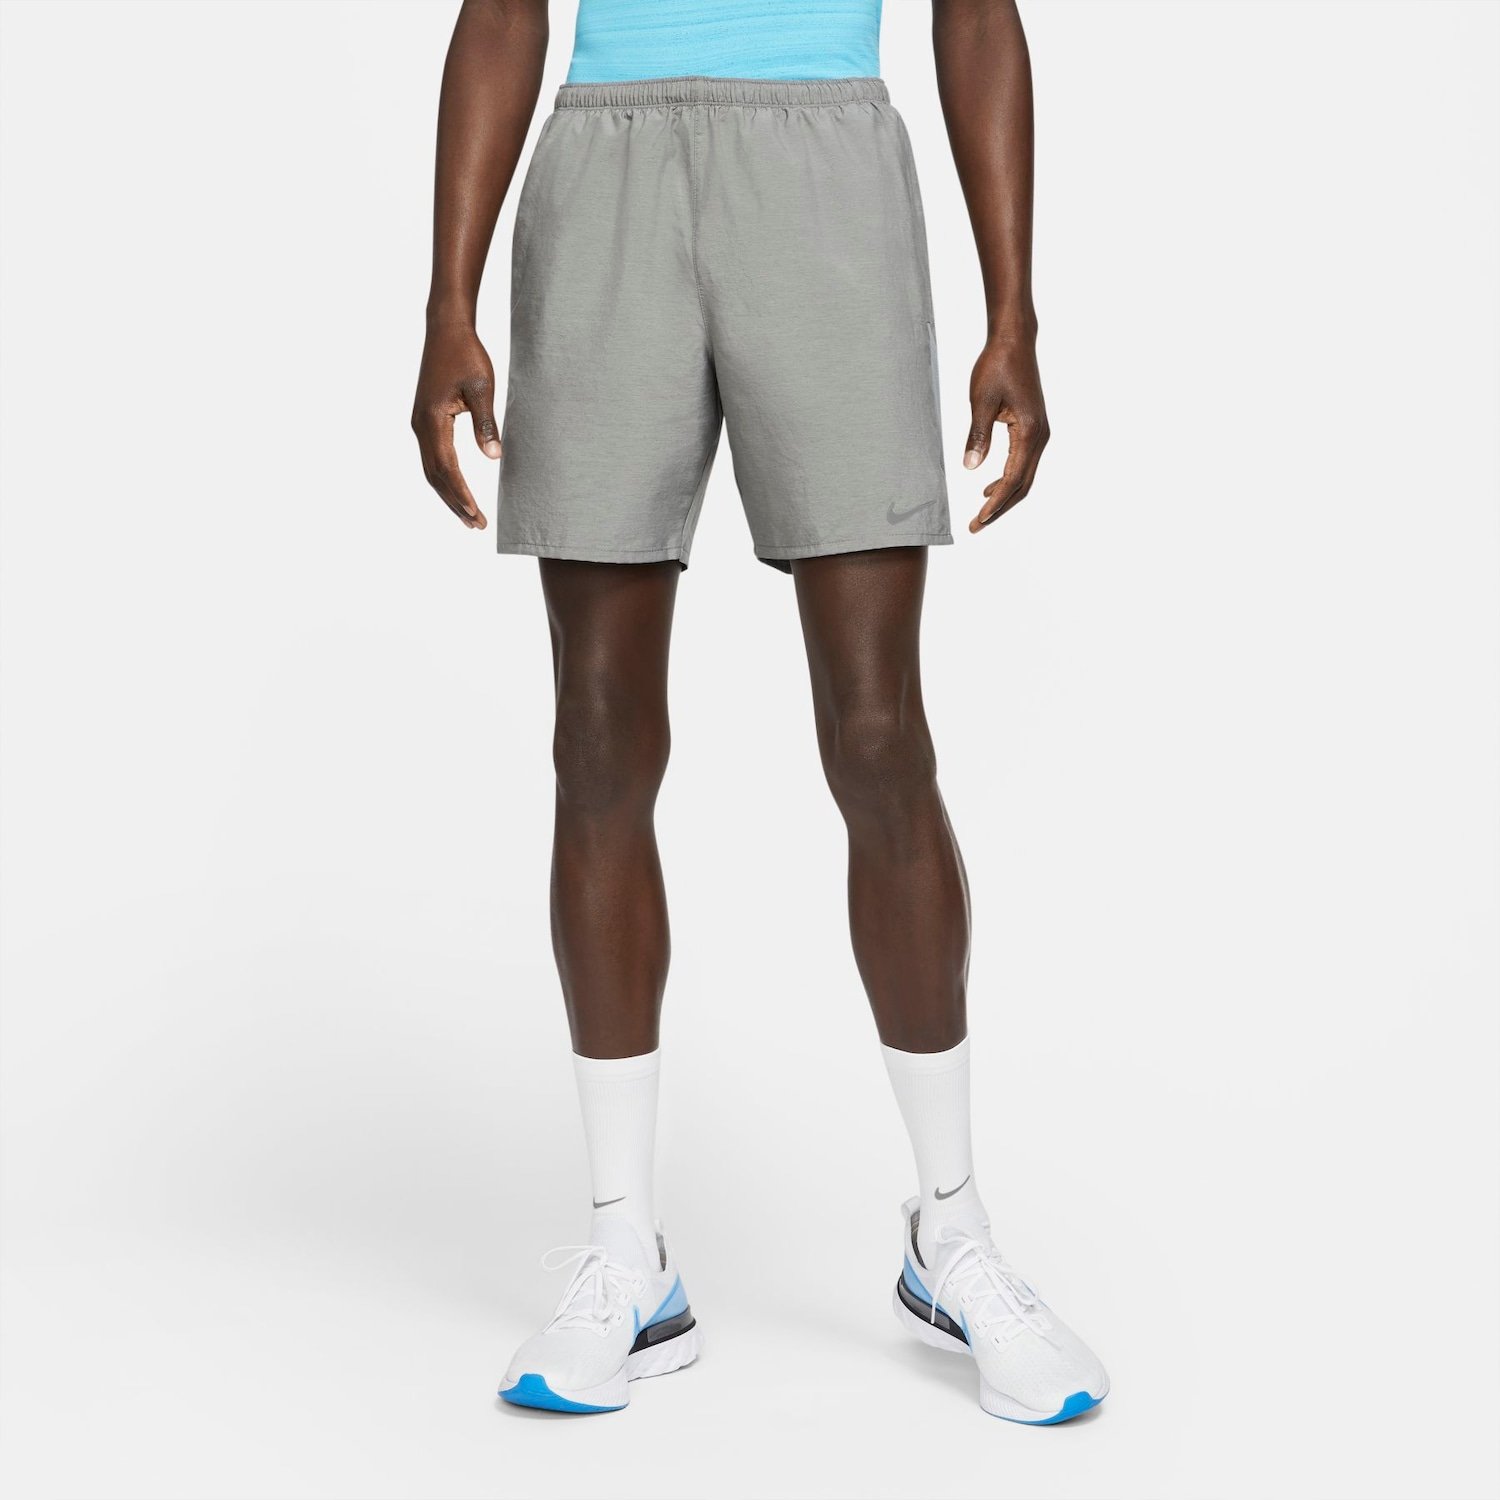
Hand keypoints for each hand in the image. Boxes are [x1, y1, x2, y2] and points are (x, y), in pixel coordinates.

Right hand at [411, 322, 499, 529]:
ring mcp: (420, 423)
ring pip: (431, 469)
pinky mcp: (424, 420)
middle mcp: (420, 425)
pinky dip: (444, 478)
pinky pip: (432, 457)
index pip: (447, 468)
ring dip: (448, 494)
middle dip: (455, 502)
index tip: (477, 515)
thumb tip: (494, 457)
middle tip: (477, 525)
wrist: (446, 330)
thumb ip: (487, 423)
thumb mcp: (483, 388)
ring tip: (468, 516)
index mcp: (432, 420)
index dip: (462, 494)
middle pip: (435, 476)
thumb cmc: (466, 355)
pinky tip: (457, 489)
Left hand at [962, 334, 1049, 532]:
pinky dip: (1007, 478)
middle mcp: (1040, 436)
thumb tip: (971, 468)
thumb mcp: (981, 401)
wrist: (1014, 341)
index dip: (995, 503)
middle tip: (975, 526)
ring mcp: (1039, 432)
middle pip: (1022, 485)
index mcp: (1029, 432)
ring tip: (980, 513)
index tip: (978, 520)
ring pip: (1024, 476)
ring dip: (1004, 496)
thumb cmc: (997, 366)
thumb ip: (977, 435)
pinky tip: (988, 486)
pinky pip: (1023, 462)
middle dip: (999, 508)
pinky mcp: (1033, 428)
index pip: (1013, 479)